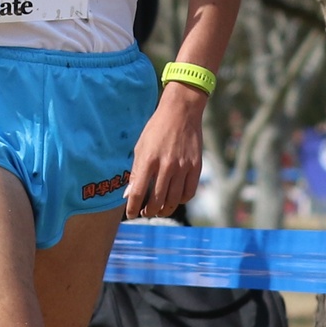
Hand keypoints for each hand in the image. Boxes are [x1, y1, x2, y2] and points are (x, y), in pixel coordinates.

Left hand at [125, 81, 205, 218]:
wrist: (181, 112)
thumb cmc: (157, 129)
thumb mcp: (140, 147)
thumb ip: (136, 172)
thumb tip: (129, 194)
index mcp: (148, 160)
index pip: (137, 192)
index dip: (132, 208)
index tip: (131, 214)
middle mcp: (166, 165)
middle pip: (156, 201)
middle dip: (149, 211)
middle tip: (146, 212)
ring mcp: (183, 167)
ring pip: (173, 200)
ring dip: (165, 210)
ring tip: (159, 210)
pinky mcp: (196, 166)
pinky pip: (189, 192)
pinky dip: (181, 200)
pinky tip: (175, 199)